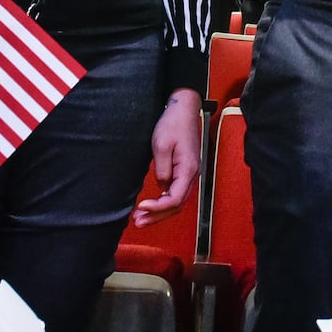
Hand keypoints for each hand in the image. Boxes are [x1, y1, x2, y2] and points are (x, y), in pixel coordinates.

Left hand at [133, 88, 201, 226]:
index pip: (175, 199)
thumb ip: (162, 170)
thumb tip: (161, 186)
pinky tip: (150, 205)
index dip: (157, 207)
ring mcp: (190, 174)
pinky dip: (163, 202)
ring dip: (159, 212)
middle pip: (177, 206)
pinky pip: (176, 193)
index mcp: (188, 170)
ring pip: (177, 202)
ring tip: (140, 218)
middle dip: (157, 216)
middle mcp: (193, 175)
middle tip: (138, 222)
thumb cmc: (172, 124)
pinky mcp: (184, 171)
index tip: (141, 206)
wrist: (183, 109)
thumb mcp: (161, 146)